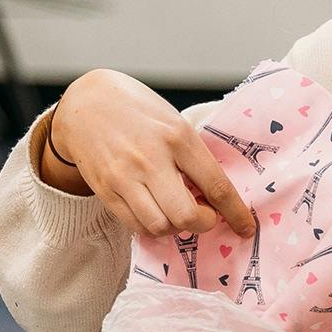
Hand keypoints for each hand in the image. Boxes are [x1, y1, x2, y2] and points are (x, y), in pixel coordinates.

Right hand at [46, 69, 253, 238]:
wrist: (86, 103)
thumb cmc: (139, 111)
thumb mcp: (174, 122)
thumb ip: (194, 156)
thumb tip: (217, 195)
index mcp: (178, 138)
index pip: (215, 186)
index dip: (235, 213)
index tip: (246, 227)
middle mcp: (151, 159)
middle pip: (187, 216)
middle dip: (204, 224)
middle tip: (206, 216)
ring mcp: (125, 177)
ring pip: (160, 226)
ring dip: (177, 228)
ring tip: (179, 214)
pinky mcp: (105, 190)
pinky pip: (135, 225)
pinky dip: (153, 228)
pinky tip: (158, 215)